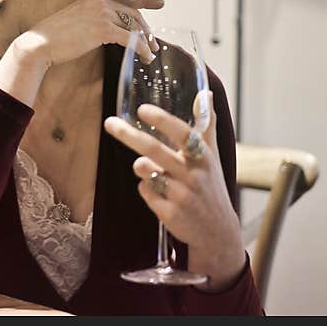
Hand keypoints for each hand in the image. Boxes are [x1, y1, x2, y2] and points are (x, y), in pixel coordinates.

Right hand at [14, 0, 164, 69]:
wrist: (38, 45)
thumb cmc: (51, 39)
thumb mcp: (74, 23)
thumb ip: (91, 22)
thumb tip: (108, 33)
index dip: (145, 0)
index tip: (159, 3)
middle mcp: (99, 1)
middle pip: (133, 12)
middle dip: (147, 29)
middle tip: (154, 44)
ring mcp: (101, 13)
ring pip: (134, 25)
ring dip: (146, 41)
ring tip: (151, 54)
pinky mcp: (103, 29)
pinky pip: (130, 38)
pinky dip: (141, 49)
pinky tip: (146, 58)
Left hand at [103, 91, 245, 290]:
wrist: (217, 232)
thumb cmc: (210, 187)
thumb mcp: (212, 156)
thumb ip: (206, 125)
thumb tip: (205, 92)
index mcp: (203, 158)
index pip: (183, 134)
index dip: (163, 121)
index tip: (143, 109)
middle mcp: (193, 175)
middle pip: (154, 150)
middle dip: (129, 135)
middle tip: (109, 123)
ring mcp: (181, 196)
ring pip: (146, 171)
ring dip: (142, 167)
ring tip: (150, 169)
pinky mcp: (170, 214)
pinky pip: (144, 191)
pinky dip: (146, 188)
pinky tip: (159, 193)